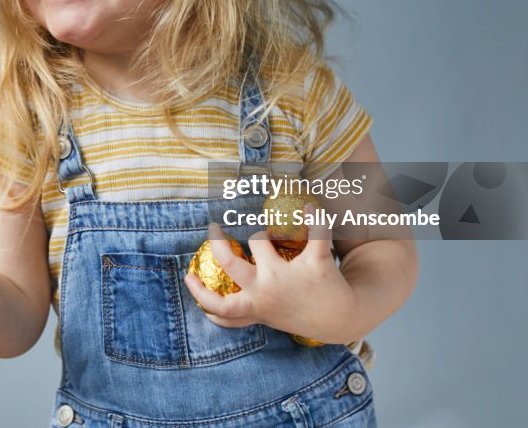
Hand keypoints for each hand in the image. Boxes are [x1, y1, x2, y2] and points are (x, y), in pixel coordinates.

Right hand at [183, 207, 359, 343]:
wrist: (338, 319)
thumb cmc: (294, 311)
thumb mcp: (264, 316)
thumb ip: (240, 315)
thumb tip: (209, 316)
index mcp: (254, 305)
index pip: (219, 306)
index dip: (199, 291)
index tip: (189, 275)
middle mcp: (268, 290)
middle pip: (230, 263)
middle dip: (217, 243)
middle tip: (214, 229)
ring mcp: (291, 276)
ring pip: (260, 241)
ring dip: (261, 233)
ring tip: (268, 234)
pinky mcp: (317, 264)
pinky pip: (317, 234)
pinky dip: (316, 217)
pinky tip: (312, 208)